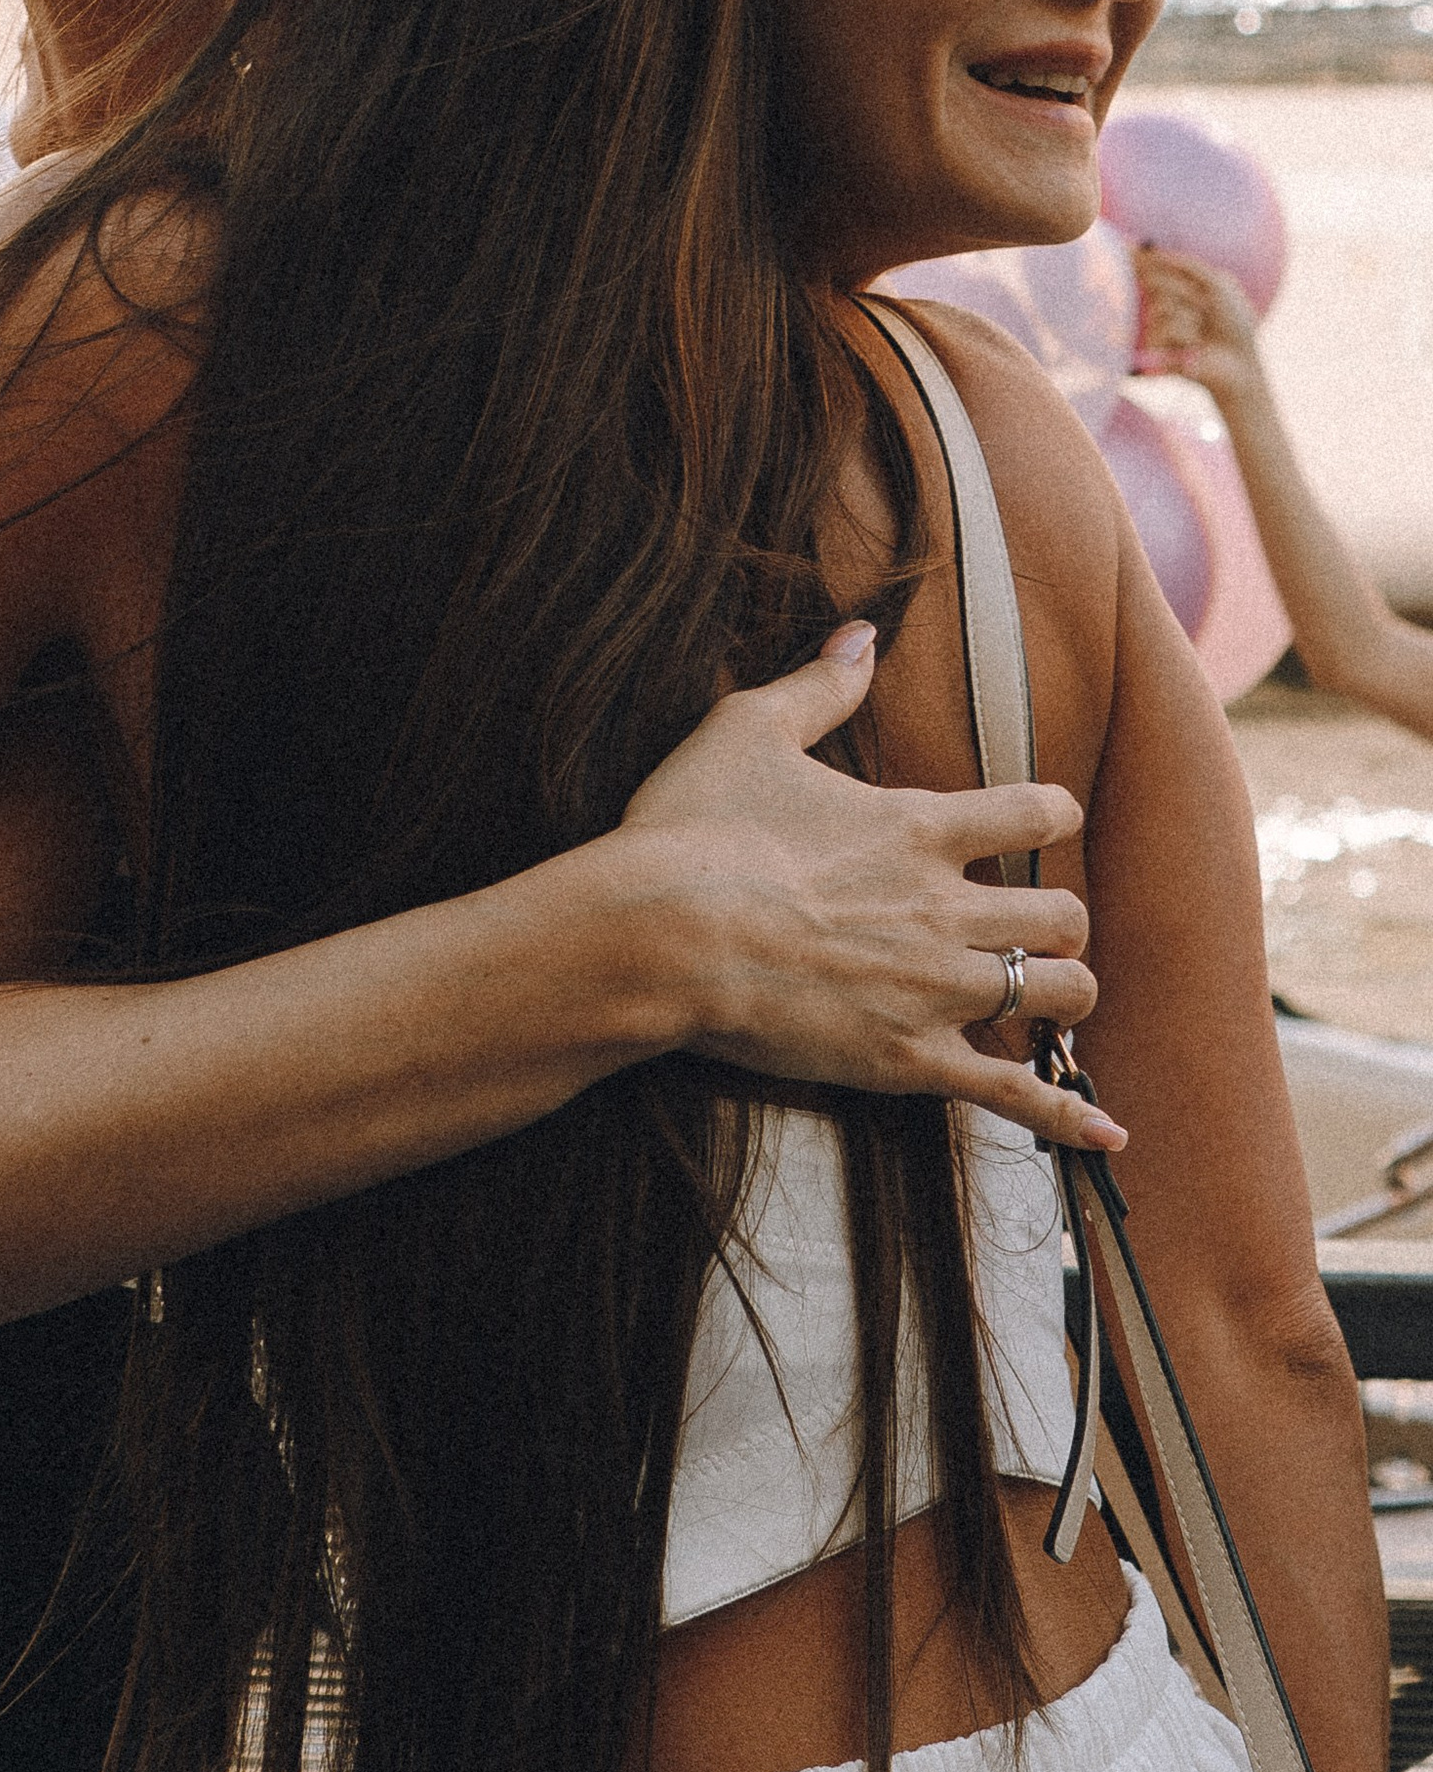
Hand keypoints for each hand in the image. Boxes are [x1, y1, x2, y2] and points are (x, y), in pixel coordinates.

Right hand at [604, 624, 1118, 1149]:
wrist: (662, 934)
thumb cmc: (694, 830)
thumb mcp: (747, 729)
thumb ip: (817, 685)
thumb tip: (862, 634)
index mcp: (918, 828)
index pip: (1036, 812)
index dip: (1051, 813)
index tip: (1045, 819)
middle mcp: (948, 908)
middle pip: (1063, 913)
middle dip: (1059, 919)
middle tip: (1028, 924)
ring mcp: (935, 989)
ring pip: (1058, 993)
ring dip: (1062, 992)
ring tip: (1044, 995)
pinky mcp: (908, 1060)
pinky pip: (1015, 1093)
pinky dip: (1067, 1115)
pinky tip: (1108, 1137)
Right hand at [1132, 243, 1265, 410]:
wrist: (1239, 362)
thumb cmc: (1235, 324)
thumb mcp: (1218, 284)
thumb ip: (1188, 265)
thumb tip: (1156, 251)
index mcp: (1179, 287)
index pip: (1154, 268)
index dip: (1149, 260)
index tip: (1141, 251)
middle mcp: (1165, 304)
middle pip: (1157, 284)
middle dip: (1187, 294)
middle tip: (1206, 309)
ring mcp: (1159, 327)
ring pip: (1161, 307)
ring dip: (1190, 318)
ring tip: (1202, 334)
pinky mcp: (1155, 349)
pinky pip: (1162, 329)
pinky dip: (1185, 335)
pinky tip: (1194, 348)